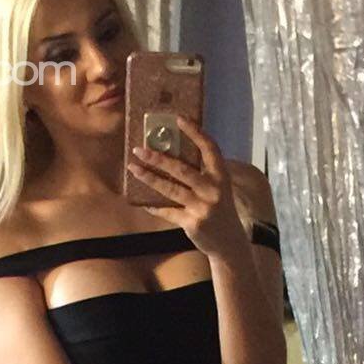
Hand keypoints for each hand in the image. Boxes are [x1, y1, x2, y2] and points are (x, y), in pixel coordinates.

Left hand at [127, 115, 247, 260]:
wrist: (229, 243)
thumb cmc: (220, 211)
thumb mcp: (219, 189)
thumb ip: (202, 174)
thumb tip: (172, 155)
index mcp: (221, 176)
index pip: (209, 148)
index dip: (195, 132)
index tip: (178, 119)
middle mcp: (213, 190)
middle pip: (182, 169)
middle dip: (158, 158)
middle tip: (139, 149)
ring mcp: (203, 207)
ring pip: (170, 189)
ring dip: (149, 178)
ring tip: (133, 168)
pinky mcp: (192, 223)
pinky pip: (167, 211)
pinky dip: (153, 205)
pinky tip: (140, 200)